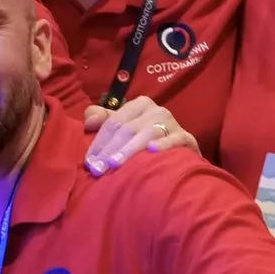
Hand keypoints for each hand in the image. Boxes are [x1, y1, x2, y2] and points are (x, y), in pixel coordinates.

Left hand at [82, 96, 196, 172]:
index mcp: (140, 104)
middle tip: (97, 169)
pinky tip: (152, 151)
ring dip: (129, 150)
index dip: (99, 142)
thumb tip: (88, 121)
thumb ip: (104, 120)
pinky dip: (163, 145)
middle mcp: (157, 110)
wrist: (181, 151)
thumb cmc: (146, 139)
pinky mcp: (187, 138)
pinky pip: (174, 140)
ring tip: (114, 164)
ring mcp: (173, 124)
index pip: (114, 122)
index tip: (89, 162)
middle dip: (109, 150)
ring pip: (146, 134)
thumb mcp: (124, 126)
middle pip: (127, 129)